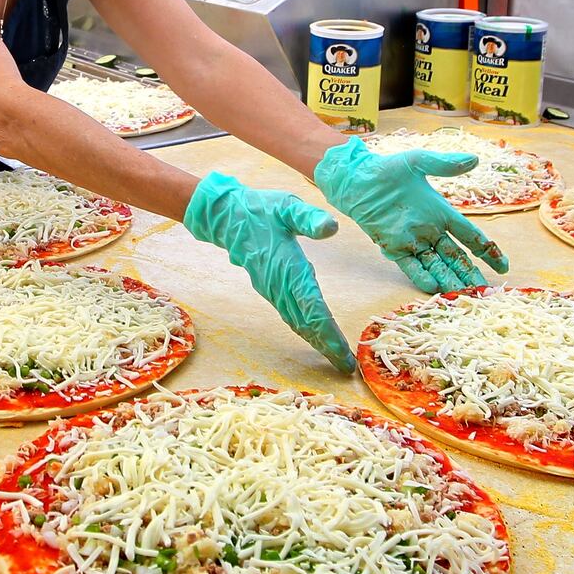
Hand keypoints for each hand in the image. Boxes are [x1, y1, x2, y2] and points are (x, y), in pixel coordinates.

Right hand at [183, 173, 353, 370]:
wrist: (227, 218)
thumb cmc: (261, 210)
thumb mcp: (287, 206)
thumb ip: (309, 218)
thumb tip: (331, 228)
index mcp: (289, 269)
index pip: (313, 308)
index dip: (329, 333)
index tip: (344, 352)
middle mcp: (281, 286)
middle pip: (307, 324)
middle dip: (327, 346)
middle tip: (346, 367)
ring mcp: (274, 290)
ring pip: (298, 323)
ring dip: (317, 342)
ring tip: (335, 358)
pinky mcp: (271, 289)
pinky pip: (291, 316)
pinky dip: (305, 330)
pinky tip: (314, 337)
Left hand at [313, 137, 507, 292]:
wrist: (357, 179)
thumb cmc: (388, 169)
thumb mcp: (418, 162)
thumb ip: (445, 164)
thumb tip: (475, 159)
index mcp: (442, 212)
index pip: (471, 236)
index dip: (488, 251)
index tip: (503, 267)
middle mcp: (431, 230)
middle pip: (457, 257)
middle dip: (470, 273)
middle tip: (485, 292)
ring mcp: (413, 241)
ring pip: (437, 265)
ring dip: (449, 279)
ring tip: (463, 296)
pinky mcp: (393, 247)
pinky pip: (411, 266)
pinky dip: (422, 276)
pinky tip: (433, 288)